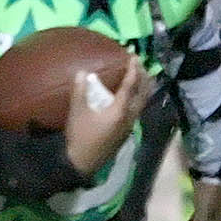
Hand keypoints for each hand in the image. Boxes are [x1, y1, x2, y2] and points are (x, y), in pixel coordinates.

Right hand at [63, 55, 152, 176]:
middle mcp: (129, 117)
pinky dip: (139, 99)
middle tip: (141, 64)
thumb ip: (80, 91)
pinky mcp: (126, 132)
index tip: (134, 57)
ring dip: (143, 88)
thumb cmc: (80, 136)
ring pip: (142, 103)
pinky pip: (138, 110)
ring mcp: (129, 126)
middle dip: (144, 77)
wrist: (82, 163)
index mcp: (119, 110)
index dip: (133, 70)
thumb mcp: (77, 112)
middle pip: (143, 94)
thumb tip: (82, 72)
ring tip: (142, 77)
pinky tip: (132, 96)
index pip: (130, 86)